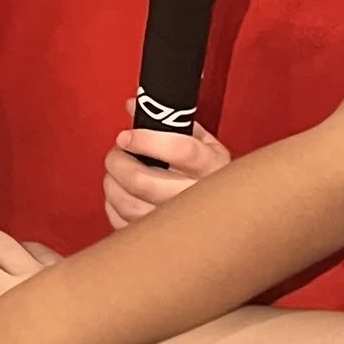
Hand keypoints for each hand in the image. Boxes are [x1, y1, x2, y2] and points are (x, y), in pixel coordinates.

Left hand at [103, 120, 229, 229]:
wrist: (232, 211)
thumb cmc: (211, 174)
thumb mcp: (201, 141)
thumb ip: (168, 121)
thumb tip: (134, 105)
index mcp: (210, 165)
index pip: (179, 150)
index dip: (145, 140)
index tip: (126, 136)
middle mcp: (196, 194)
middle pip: (144, 181)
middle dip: (118, 162)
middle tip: (116, 153)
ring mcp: (179, 220)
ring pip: (130, 206)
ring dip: (112, 185)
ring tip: (114, 174)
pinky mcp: (162, 238)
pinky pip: (125, 226)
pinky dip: (114, 208)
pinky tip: (120, 196)